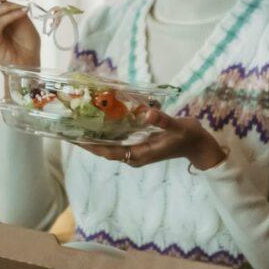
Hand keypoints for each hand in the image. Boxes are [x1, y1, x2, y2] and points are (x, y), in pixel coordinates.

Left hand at [79, 108, 225, 169]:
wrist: (199, 146)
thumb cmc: (188, 137)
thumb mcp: (178, 127)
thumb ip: (163, 120)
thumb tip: (147, 112)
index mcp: (140, 155)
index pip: (109, 152)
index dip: (90, 146)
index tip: (73, 138)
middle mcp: (135, 156)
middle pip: (105, 150)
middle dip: (87, 141)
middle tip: (69, 128)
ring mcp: (137, 152)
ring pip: (110, 146)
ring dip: (95, 138)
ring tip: (78, 125)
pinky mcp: (140, 146)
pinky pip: (118, 141)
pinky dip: (107, 134)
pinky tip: (100, 122)